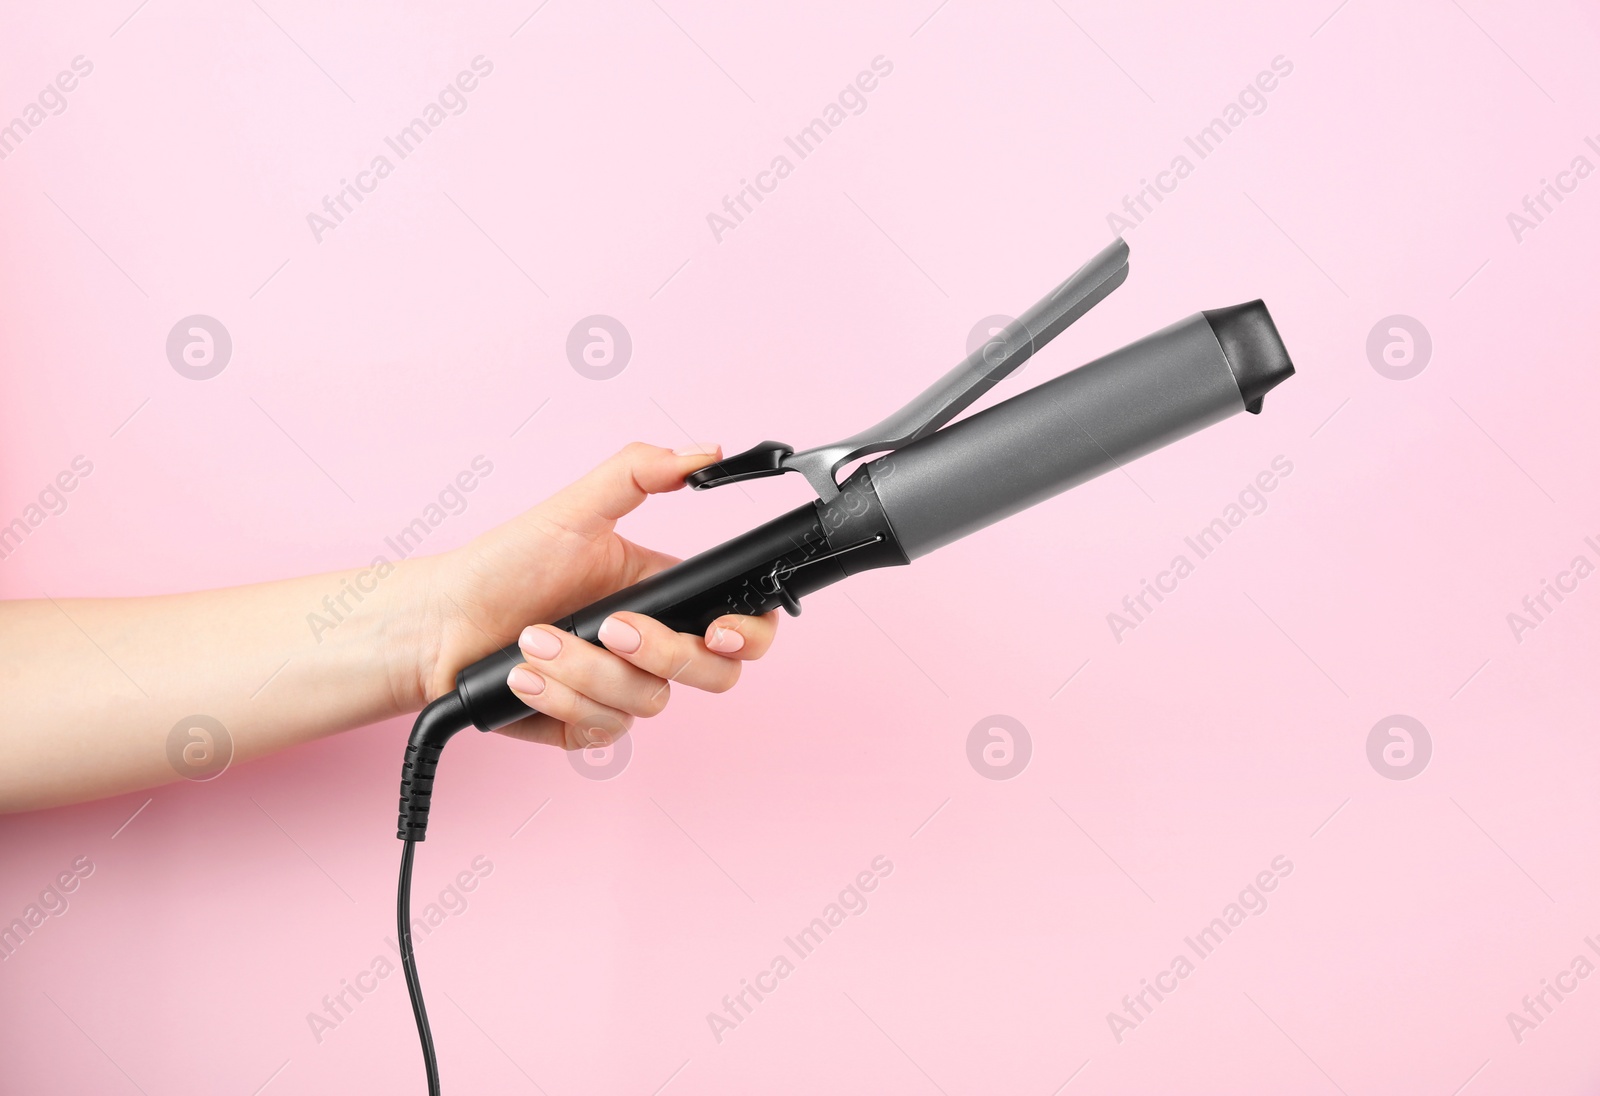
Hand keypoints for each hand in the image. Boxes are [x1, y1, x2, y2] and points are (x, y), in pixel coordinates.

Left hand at [407, 443, 778, 748]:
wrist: (440, 621)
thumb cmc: (504, 564)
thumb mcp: (574, 508)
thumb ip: (640, 472)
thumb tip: (705, 453)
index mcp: (664, 596)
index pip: (740, 626)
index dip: (748, 634)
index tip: (718, 629)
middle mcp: (652, 649)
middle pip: (712, 675)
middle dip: (661, 652)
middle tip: (609, 625)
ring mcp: (622, 692)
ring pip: (649, 702)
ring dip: (587, 671)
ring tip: (535, 640)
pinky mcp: (586, 727)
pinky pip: (602, 730)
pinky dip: (559, 699)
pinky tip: (522, 674)